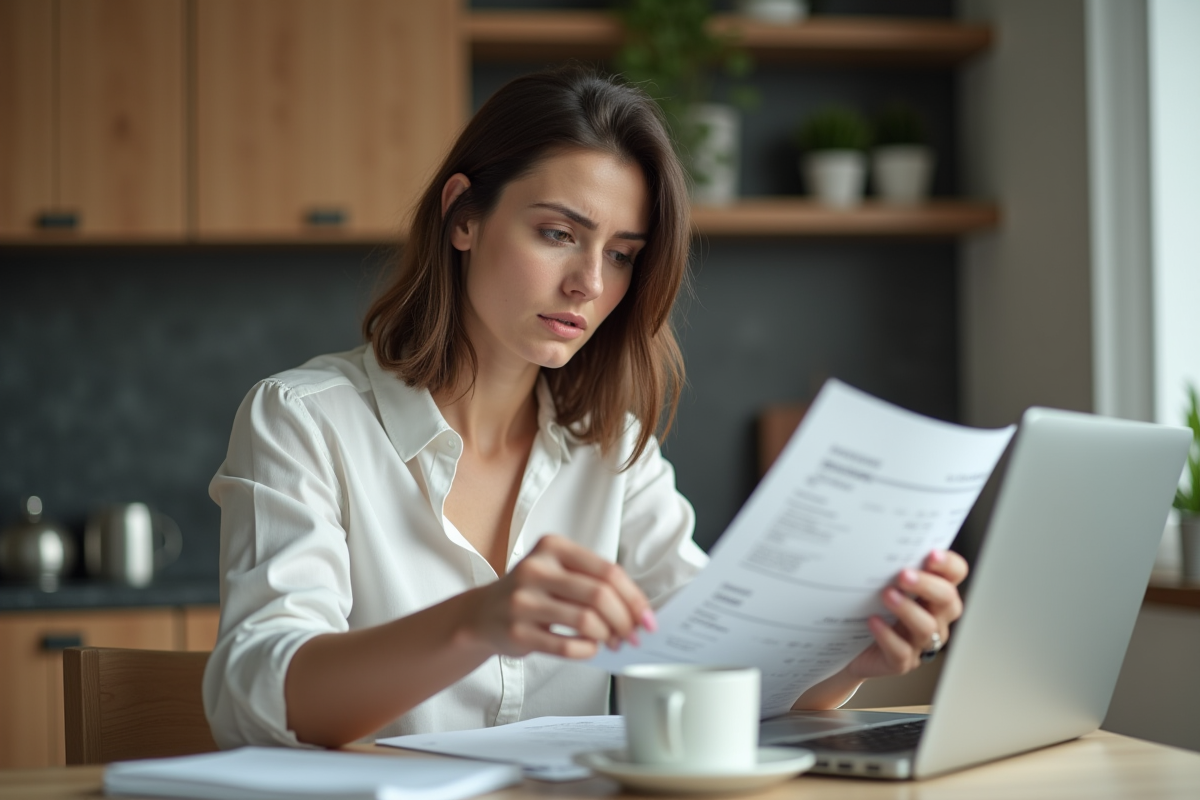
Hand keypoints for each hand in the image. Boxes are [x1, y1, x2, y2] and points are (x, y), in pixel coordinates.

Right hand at [465, 534, 654, 659]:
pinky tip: (590, 648)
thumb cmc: (532, 592)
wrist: (483, 614)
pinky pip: (565, 646)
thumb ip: (593, 582)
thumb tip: (637, 610)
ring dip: (608, 636)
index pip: (608, 571)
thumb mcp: (558, 571)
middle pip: (600, 595)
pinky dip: (586, 650)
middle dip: (625, 620)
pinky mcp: (517, 632)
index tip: (647, 617)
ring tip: (612, 641)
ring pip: (586, 621)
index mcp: (553, 547)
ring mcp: (523, 601)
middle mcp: (535, 569)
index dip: (634, 597)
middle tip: (632, 634)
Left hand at [844, 549, 967, 680]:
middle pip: (947, 600)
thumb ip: (890, 566)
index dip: (948, 565)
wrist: (848, 646)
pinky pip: (902, 651)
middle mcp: (935, 617)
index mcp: (934, 593)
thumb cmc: (869, 607)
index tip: (931, 554)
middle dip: (928, 585)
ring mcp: (920, 642)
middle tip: (904, 575)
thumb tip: (881, 541)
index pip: (955, 574)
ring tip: (887, 595)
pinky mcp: (902, 662)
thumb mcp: (880, 583)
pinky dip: (887, 635)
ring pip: (927, 627)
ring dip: (908, 609)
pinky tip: (873, 622)